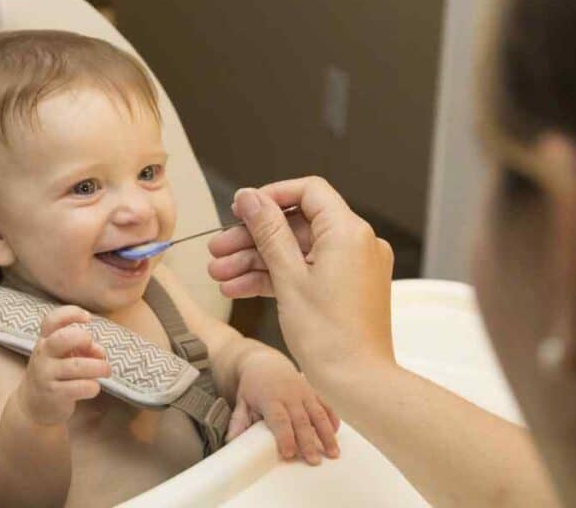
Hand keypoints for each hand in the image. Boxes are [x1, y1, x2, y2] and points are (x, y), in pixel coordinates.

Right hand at [15, 306, 110, 425]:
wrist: (32, 405)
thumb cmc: (54, 374)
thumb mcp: (63, 356)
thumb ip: (83, 348)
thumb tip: (100, 352)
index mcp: (45, 340)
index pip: (52, 320)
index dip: (71, 314)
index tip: (88, 318)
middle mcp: (43, 355)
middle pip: (63, 338)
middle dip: (85, 339)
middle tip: (96, 350)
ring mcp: (46, 375)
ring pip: (77, 366)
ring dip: (99, 367)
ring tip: (105, 371)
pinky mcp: (54, 394)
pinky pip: (80, 387)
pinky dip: (93, 386)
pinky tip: (93, 387)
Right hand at [208, 177, 395, 388]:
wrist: (357, 383)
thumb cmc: (330, 337)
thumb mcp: (288, 277)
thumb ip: (268, 231)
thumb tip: (250, 198)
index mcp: (348, 232)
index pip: (308, 192)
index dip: (271, 196)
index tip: (241, 209)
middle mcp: (357, 244)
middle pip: (296, 225)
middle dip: (252, 238)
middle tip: (218, 250)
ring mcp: (352, 267)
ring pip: (296, 251)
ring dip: (256, 261)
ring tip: (220, 275)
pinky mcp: (345, 289)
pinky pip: (306, 272)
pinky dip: (275, 278)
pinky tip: (239, 288)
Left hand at [227, 350, 340, 464]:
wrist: (264, 362)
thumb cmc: (252, 386)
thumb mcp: (242, 401)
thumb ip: (238, 421)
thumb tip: (231, 441)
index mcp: (270, 398)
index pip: (279, 419)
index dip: (285, 437)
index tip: (289, 454)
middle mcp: (290, 395)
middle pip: (301, 420)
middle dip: (308, 442)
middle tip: (313, 461)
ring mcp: (304, 392)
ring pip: (318, 414)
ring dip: (327, 434)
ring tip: (333, 454)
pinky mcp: (313, 392)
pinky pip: (325, 406)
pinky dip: (332, 420)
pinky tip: (336, 435)